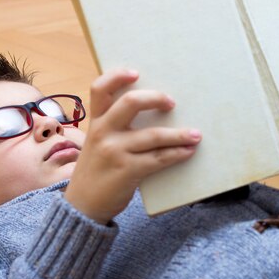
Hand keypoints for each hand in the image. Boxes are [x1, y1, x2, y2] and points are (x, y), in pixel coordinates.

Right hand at [65, 69, 200, 223]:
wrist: (82, 206)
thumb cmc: (95, 171)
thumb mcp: (96, 143)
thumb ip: (113, 127)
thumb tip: (150, 113)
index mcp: (95, 122)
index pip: (99, 89)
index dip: (117, 76)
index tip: (136, 72)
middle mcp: (102, 132)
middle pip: (130, 102)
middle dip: (155, 98)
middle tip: (171, 102)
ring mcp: (115, 151)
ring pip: (153, 135)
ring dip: (179, 134)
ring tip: (196, 134)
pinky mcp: (127, 171)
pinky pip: (159, 158)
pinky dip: (177, 153)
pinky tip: (187, 151)